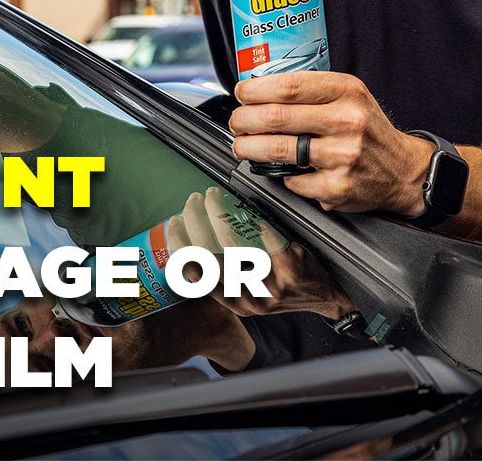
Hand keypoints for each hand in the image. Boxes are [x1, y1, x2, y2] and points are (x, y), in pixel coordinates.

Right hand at [167, 187, 356, 319]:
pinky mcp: (289, 270)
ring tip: (214, 199)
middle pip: (210, 254)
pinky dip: (255, 221)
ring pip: (233, 244)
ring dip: (218, 214)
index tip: (175, 223)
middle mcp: (250, 298)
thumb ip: (228, 276)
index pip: (197, 273)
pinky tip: (249, 213)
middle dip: (196, 221)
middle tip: (195, 202)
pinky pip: (264, 237)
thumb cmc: (286, 289)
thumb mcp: (252, 294)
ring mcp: (269, 284)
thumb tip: (198, 243)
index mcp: (235, 304)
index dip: (180, 244)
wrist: (327, 298)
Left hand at [229, 72, 433, 215]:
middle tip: (236, 122)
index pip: (288, 86)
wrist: (405, 170)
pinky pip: (292, 179)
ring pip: (276, 149)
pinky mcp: (337, 187)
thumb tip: (257, 90)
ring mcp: (342, 156)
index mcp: (346, 92)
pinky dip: (280, 174)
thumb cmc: (366, 128)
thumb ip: (309, 90)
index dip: (255, 90)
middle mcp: (346, 121)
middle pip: (275, 117)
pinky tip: (280, 169)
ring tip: (241, 145)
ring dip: (248, 147)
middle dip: (243, 120)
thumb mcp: (348, 95)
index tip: (240, 93)